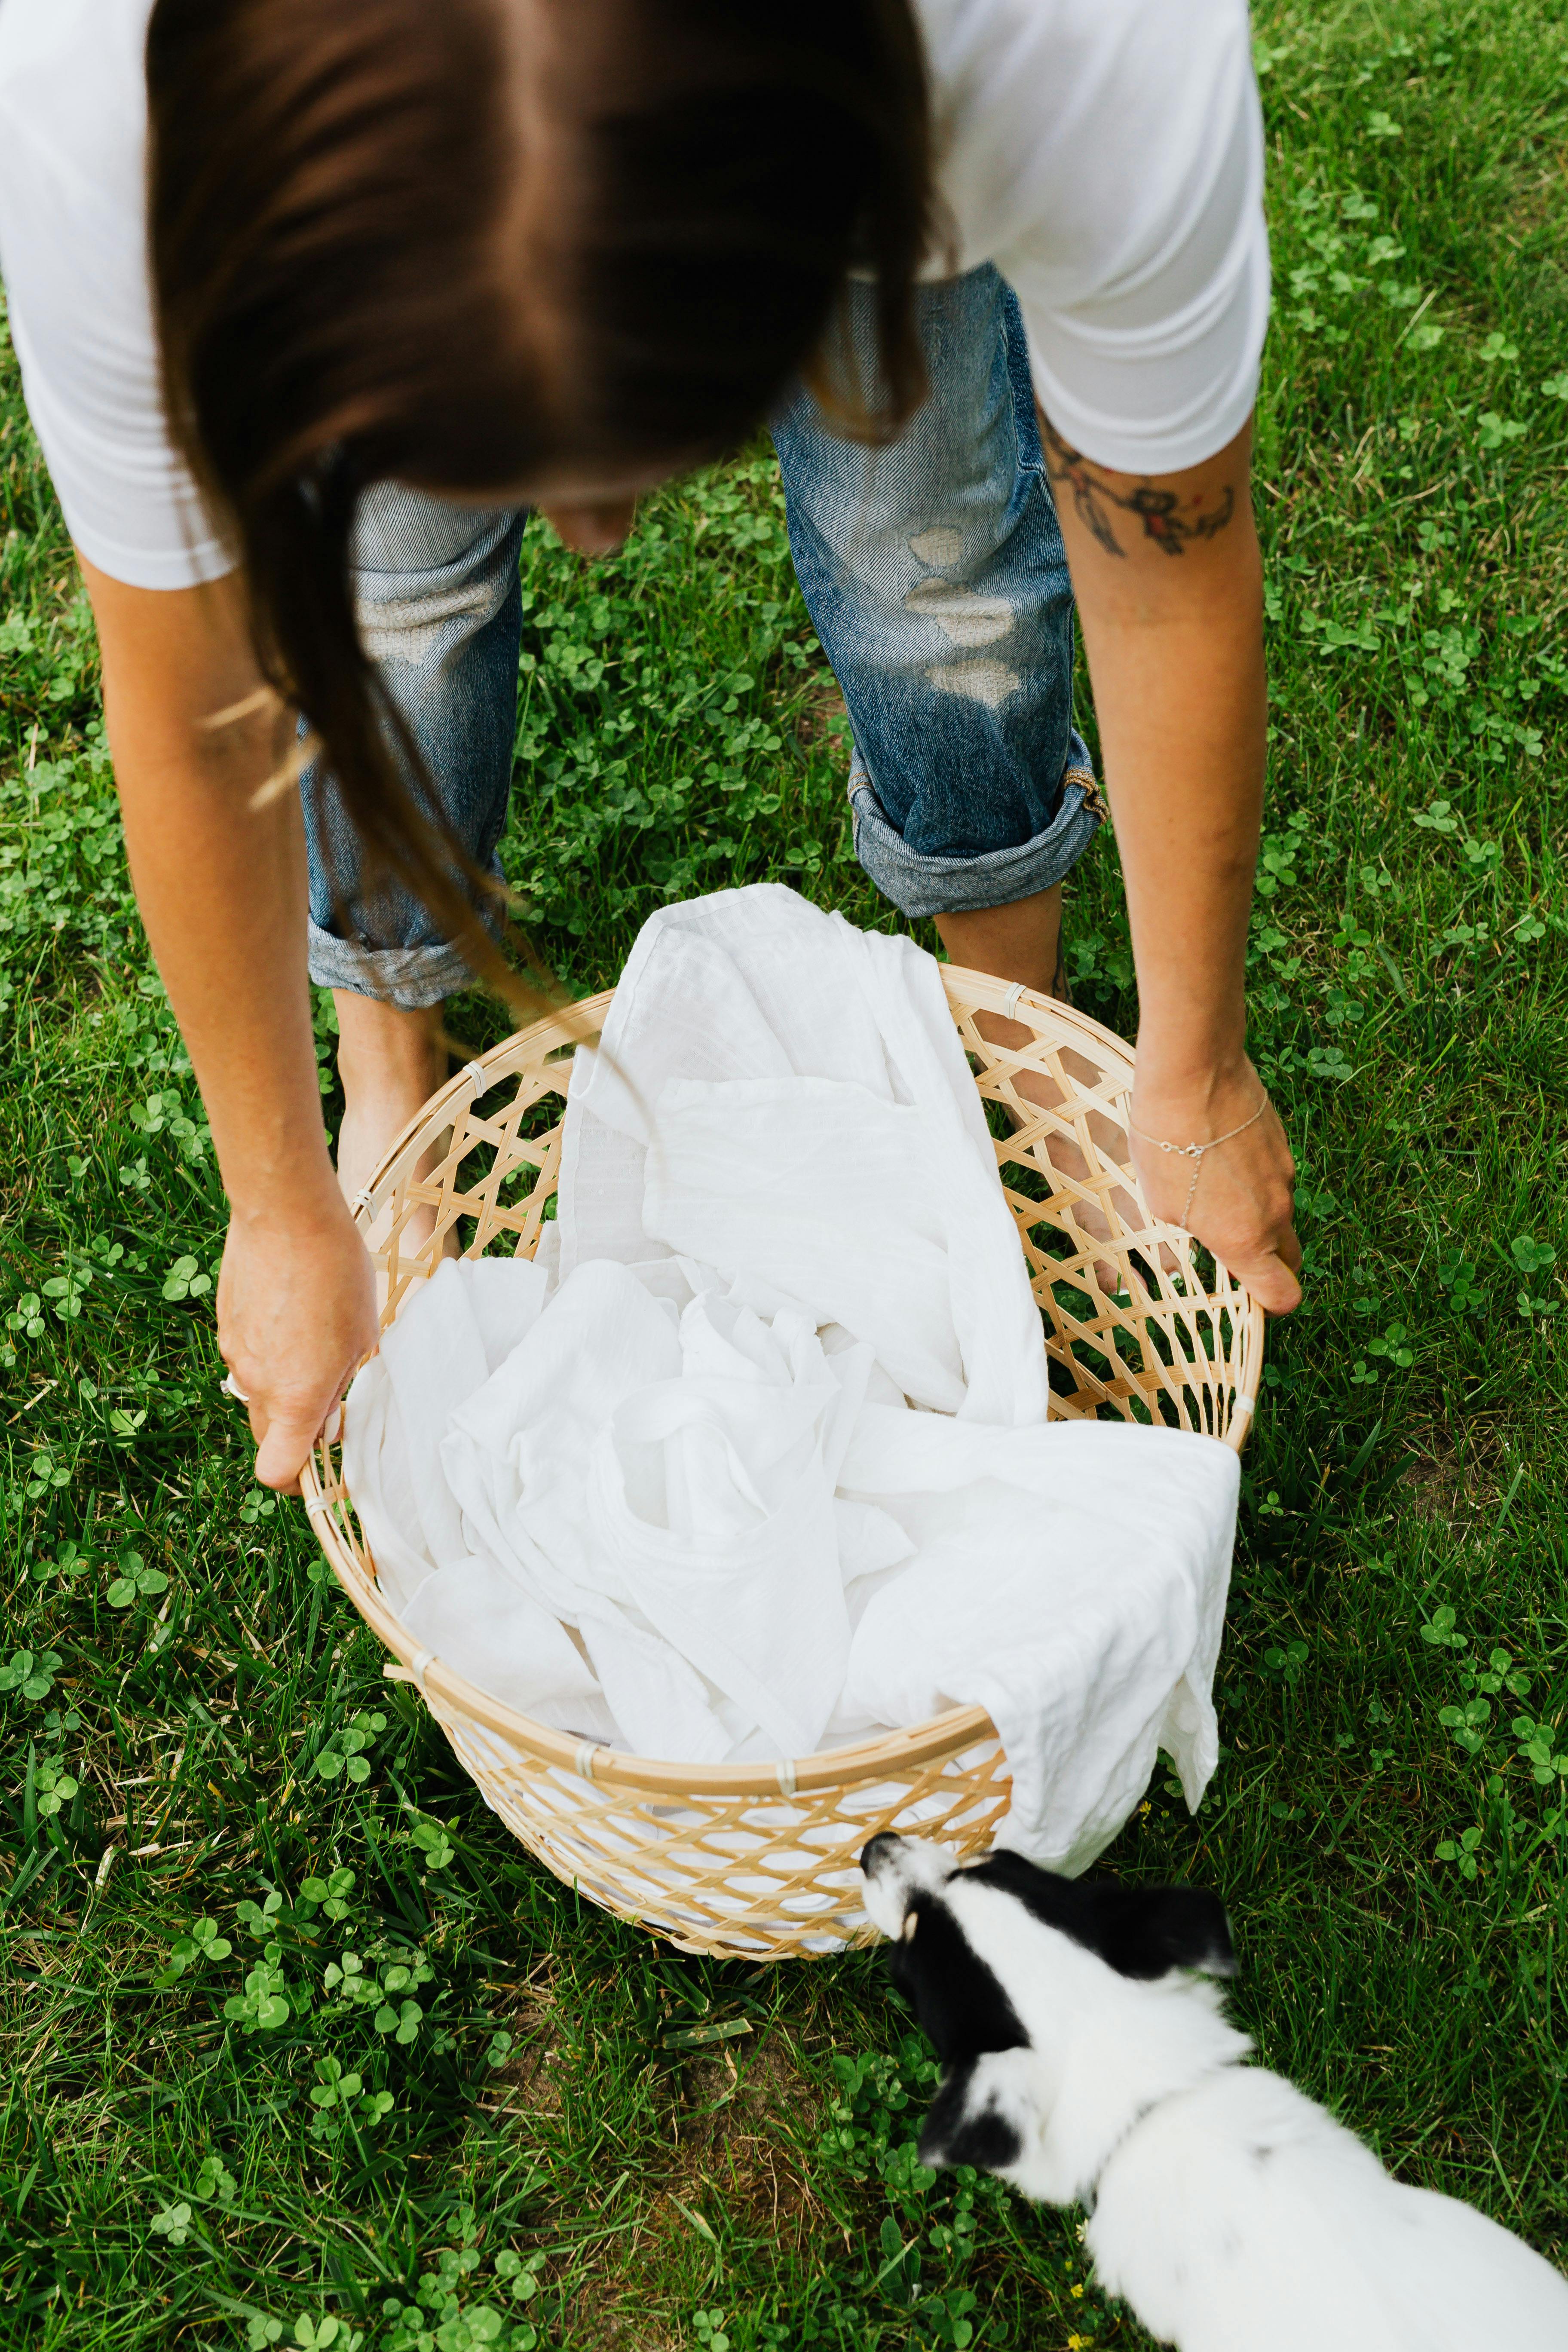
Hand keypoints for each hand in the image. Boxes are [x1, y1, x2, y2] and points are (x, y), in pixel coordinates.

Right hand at [217, 1196, 377, 1491]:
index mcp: (296, 1396)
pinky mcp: (225, 1326)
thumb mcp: (363, 1338)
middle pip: (266, 1436)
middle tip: (330, 1399)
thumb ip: (345, 1388)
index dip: (296, 1481)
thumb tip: (334, 1419)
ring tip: (314, 1344)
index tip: (318, 1465)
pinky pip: (245, 1358)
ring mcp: (235, 1354)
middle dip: (294, 1433)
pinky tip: (292, 1316)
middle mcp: (257, 1383)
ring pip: (256, 1394)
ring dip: (282, 1388)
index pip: (276, 1472)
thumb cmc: (338, 1274)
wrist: (286, 1215)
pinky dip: (267, 1354)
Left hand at [1129, 1057, 1301, 1315]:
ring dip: (1255, 1212)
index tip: (1249, 1295)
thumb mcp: (1162, 1203)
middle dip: (1268, 1263)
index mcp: (1245, 1240)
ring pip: (1279, 1211)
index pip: (1283, 1295)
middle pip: (1289, 1257)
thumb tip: (1208, 1234)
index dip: (1271, 1303)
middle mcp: (1275, 1212)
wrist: (1193, 1074)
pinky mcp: (1283, 1144)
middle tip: (1231, 1248)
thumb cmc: (1165, 1143)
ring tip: (1211, 1185)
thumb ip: (1197, 1231)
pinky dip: (1255, 1177)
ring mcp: (1284, 1176)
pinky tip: (1219, 1153)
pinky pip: (1274, 1176)